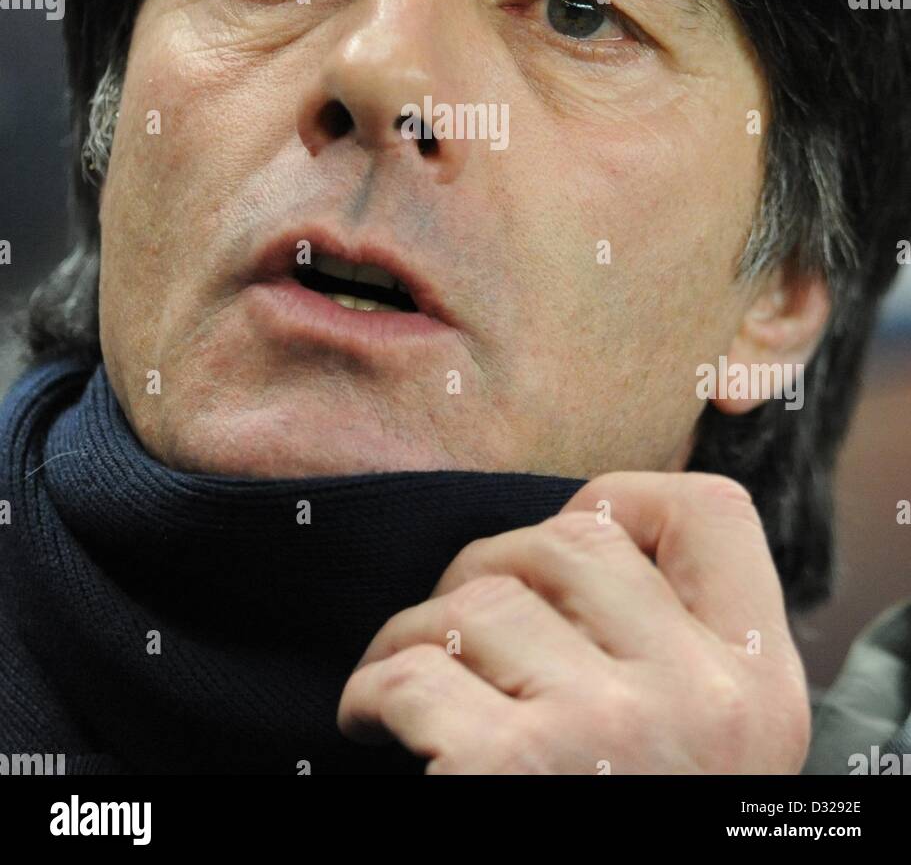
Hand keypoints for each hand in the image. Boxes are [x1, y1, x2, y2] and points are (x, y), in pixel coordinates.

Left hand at [336, 472, 811, 773]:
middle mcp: (700, 701)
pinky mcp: (507, 774)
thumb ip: (676, 650)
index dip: (627, 501)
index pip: (709, 514)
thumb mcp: (706, 748)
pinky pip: (413, 669)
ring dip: (420, 630)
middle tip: (464, 622)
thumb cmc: (632, 816)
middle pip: (569, 539)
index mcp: (759, 688)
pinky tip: (374, 719)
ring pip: (479, 598)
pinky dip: (374, 690)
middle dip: (495, 565)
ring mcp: (606, 732)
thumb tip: (587, 531)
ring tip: (411, 679)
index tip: (574, 538)